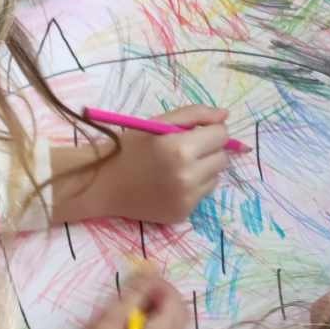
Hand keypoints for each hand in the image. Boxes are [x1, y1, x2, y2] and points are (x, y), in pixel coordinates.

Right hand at [82, 106, 230, 223]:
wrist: (104, 185)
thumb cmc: (130, 148)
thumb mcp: (158, 123)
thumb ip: (194, 114)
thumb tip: (225, 115)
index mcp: (180, 148)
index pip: (221, 135)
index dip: (211, 131)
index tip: (197, 133)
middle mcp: (187, 176)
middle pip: (222, 158)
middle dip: (209, 151)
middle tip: (185, 150)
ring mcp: (186, 198)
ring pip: (216, 177)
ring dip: (204, 170)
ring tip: (177, 168)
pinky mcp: (183, 213)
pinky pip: (203, 194)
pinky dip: (194, 187)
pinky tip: (171, 184)